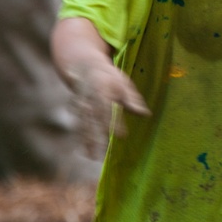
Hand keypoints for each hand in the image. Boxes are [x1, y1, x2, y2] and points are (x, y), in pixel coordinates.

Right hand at [60, 48, 151, 162]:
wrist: (83, 64)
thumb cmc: (108, 77)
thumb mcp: (122, 83)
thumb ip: (132, 99)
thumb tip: (145, 114)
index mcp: (103, 91)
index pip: (109, 110)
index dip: (114, 123)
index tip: (121, 137)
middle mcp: (89, 99)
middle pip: (94, 121)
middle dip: (97, 137)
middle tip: (104, 154)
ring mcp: (80, 105)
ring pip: (83, 125)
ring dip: (87, 142)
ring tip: (92, 157)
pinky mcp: (75, 110)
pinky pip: (77, 125)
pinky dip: (80, 138)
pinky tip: (83, 151)